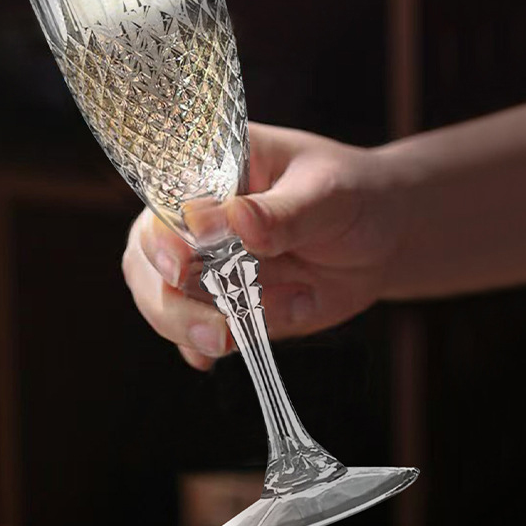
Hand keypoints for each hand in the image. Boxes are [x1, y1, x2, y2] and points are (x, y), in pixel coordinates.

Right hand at [121, 122, 411, 369]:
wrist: (379, 237)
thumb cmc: (349, 195)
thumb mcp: (325, 194)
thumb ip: (280, 212)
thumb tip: (234, 220)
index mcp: (208, 169)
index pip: (162, 198)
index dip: (162, 234)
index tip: (180, 265)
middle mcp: (191, 217)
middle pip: (146, 258)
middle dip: (172, 300)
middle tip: (218, 331)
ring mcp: (201, 263)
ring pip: (163, 301)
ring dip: (201, 326)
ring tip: (255, 330)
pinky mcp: (218, 303)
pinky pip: (190, 333)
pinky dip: (202, 349)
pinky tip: (221, 357)